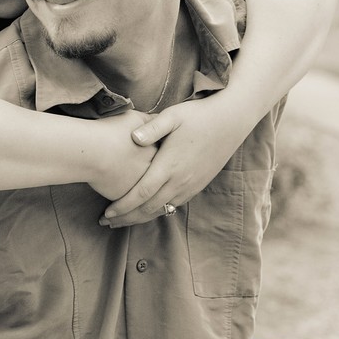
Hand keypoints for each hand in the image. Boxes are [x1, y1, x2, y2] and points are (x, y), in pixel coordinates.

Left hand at [99, 96, 249, 226]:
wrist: (231, 120)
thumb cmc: (198, 115)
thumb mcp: (173, 115)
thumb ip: (151, 128)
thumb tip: (132, 138)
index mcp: (170, 165)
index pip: (141, 193)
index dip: (123, 206)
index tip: (106, 214)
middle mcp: (180, 180)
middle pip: (149, 208)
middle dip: (127, 218)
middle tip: (106, 223)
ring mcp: (191, 185)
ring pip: (162, 210)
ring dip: (141, 218)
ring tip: (123, 221)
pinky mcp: (198, 185)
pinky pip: (175, 205)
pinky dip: (158, 212)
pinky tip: (147, 211)